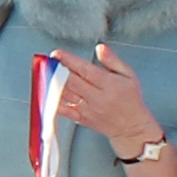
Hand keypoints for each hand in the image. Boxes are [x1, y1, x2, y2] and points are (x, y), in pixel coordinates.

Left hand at [52, 43, 163, 157]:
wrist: (131, 127)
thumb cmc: (130, 100)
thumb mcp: (128, 75)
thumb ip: (112, 61)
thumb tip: (100, 48)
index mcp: (108, 85)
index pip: (85, 70)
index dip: (69, 61)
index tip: (57, 54)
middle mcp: (97, 98)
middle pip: (72, 81)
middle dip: (57, 70)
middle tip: (48, 61)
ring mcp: (87, 109)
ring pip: (66, 94)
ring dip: (53, 83)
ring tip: (45, 72)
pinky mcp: (82, 119)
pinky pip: (64, 110)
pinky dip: (54, 101)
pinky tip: (47, 92)